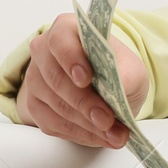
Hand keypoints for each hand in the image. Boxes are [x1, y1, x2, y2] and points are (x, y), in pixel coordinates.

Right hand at [17, 12, 149, 148]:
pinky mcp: (35, 106)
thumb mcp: (132, 70)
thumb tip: (120, 89)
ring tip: (113, 134)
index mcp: (67, 30)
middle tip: (108, 120)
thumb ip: (126, 75)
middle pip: (56, 79)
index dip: (71, 59)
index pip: (61, 41)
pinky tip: (100, 137)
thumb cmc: (117, 71)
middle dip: (85, 104)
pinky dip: (79, 134)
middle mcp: (44, 52)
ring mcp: (36, 79)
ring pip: (55, 105)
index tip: (86, 79)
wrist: (111, 89)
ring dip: (86, 125)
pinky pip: (52, 124)